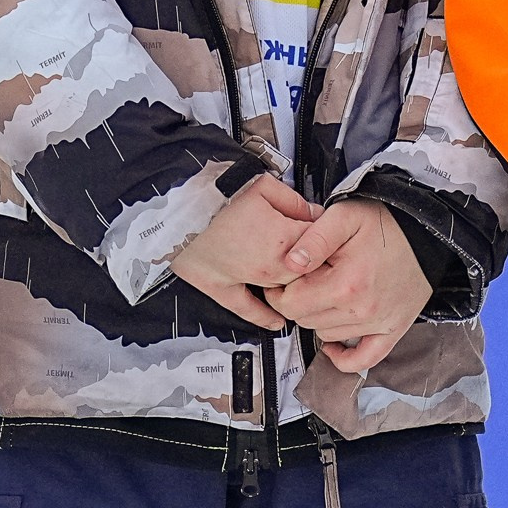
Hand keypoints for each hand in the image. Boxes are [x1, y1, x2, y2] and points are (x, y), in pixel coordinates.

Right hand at [170, 174, 318, 329]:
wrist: (179, 207)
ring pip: (281, 289)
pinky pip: (247, 309)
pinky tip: (277, 321)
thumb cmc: (218, 194)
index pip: (320, 243)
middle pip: (305, 271)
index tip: (328, 234)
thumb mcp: (263, 185)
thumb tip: (315, 213)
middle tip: (314, 254)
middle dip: (311, 262)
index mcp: (283, 238)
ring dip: (291, 284)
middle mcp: (268, 266)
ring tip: (299, 279)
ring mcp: (245, 280)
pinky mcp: (220, 287)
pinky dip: (264, 316)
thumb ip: (295, 201)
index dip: (326, 236)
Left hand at [266, 199, 433, 372]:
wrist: (425, 231)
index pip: (291, 304)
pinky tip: (334, 344)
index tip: (286, 277)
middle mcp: (362, 310)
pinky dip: (344, 357)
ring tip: (329, 291)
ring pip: (326, 335)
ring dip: (319, 317)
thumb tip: (289, 264)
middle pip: (305, 321)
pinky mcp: (392, 331)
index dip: (281, 289)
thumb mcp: (344, 216)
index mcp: (346, 283)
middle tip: (308, 279)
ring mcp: (378, 324)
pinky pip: (362, 359)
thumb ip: (313, 239)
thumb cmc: (385, 223)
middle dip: (298, 300)